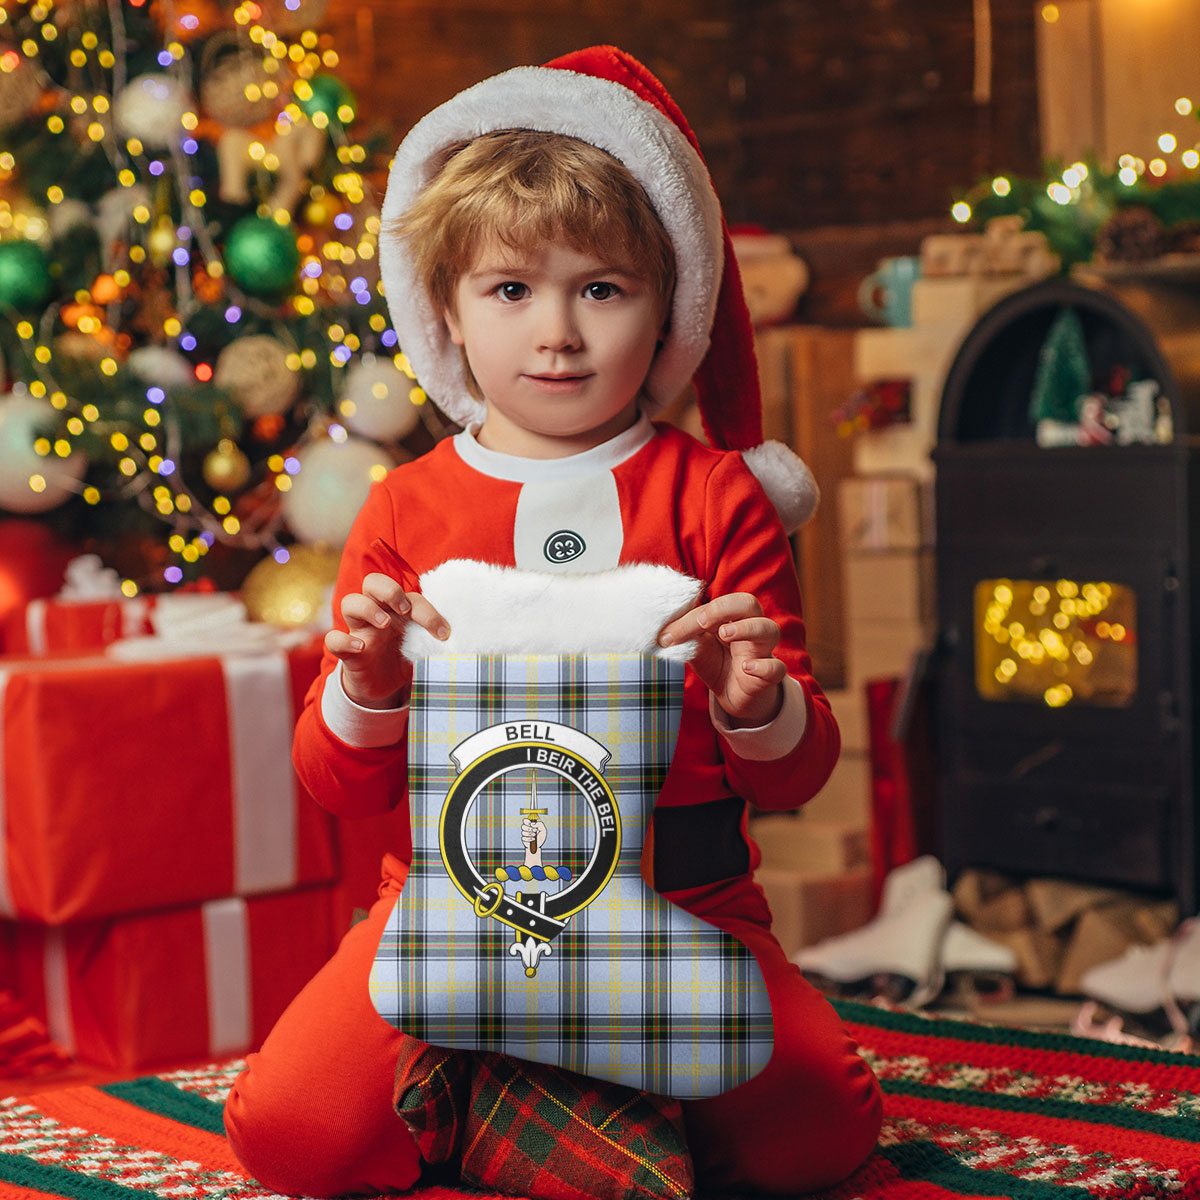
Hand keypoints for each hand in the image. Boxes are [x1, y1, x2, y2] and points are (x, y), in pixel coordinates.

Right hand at [323, 571, 448, 708]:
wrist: (384, 689)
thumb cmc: (404, 659)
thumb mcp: (423, 649)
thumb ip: (435, 642)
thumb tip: (461, 644)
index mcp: (398, 610)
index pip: (410, 596)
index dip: (428, 611)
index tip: (443, 633)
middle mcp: (377, 613)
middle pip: (373, 582)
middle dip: (389, 590)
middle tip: (404, 609)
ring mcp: (359, 630)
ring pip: (350, 602)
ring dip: (368, 608)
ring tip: (384, 624)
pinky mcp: (346, 652)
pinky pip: (333, 639)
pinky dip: (343, 640)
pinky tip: (361, 648)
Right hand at [521, 818, 546, 853]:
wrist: (539, 845)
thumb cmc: (541, 837)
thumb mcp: (543, 830)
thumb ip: (540, 824)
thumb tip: (533, 823)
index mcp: (530, 825)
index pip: (525, 820)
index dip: (527, 821)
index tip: (531, 824)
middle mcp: (526, 829)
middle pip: (523, 826)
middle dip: (529, 828)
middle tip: (535, 830)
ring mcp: (524, 834)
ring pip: (523, 832)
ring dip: (530, 834)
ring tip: (534, 835)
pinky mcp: (523, 839)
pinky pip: (523, 838)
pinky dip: (529, 839)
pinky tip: (532, 839)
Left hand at [658, 592, 785, 726]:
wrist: (734, 696)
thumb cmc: (717, 663)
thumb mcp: (697, 648)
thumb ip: (685, 636)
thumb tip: (661, 631)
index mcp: (731, 617)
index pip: (716, 605)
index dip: (692, 616)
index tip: (668, 635)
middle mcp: (750, 628)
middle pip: (749, 603)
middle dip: (724, 608)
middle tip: (702, 622)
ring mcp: (762, 651)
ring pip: (769, 630)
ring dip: (747, 628)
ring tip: (725, 634)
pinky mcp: (769, 676)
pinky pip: (776, 668)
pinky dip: (764, 666)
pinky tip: (747, 667)